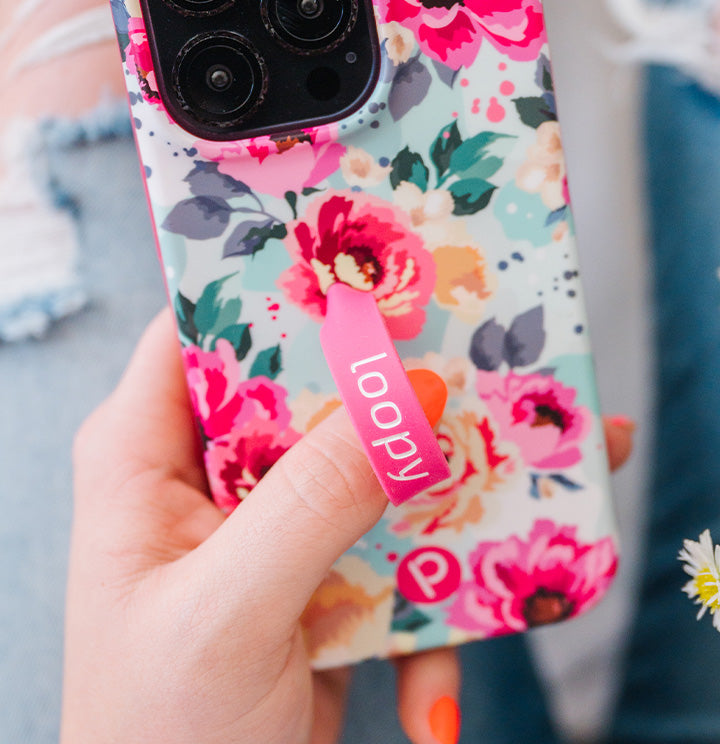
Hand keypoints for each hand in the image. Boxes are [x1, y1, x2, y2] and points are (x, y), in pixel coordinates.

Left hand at [61, 310, 632, 743]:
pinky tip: (435, 690)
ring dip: (441, 486)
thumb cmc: (159, 738)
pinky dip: (430, 603)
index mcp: (147, 453)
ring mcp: (270, 523)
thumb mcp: (230, 610)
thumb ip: (316, 498)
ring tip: (531, 489)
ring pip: (368, 462)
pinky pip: (390, 547)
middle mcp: (209, 471)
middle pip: (311, 386)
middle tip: (485, 359)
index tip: (379, 259)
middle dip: (395, 385)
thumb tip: (411, 395)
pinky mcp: (319, 574)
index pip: (207, 324)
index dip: (284, 283)